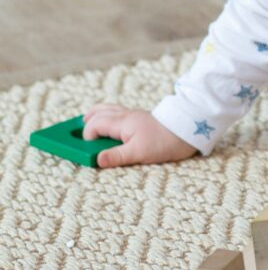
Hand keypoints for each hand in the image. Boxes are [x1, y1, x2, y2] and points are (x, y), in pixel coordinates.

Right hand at [82, 104, 197, 167]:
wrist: (188, 130)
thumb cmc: (165, 142)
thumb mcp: (140, 153)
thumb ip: (116, 156)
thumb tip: (96, 160)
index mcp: (122, 122)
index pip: (94, 124)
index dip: (87, 136)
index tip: (87, 149)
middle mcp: (125, 115)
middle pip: (98, 112)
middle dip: (86, 122)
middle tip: (77, 132)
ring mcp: (133, 115)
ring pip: (108, 110)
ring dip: (96, 116)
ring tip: (88, 123)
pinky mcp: (141, 118)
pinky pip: (118, 113)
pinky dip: (108, 117)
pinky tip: (111, 126)